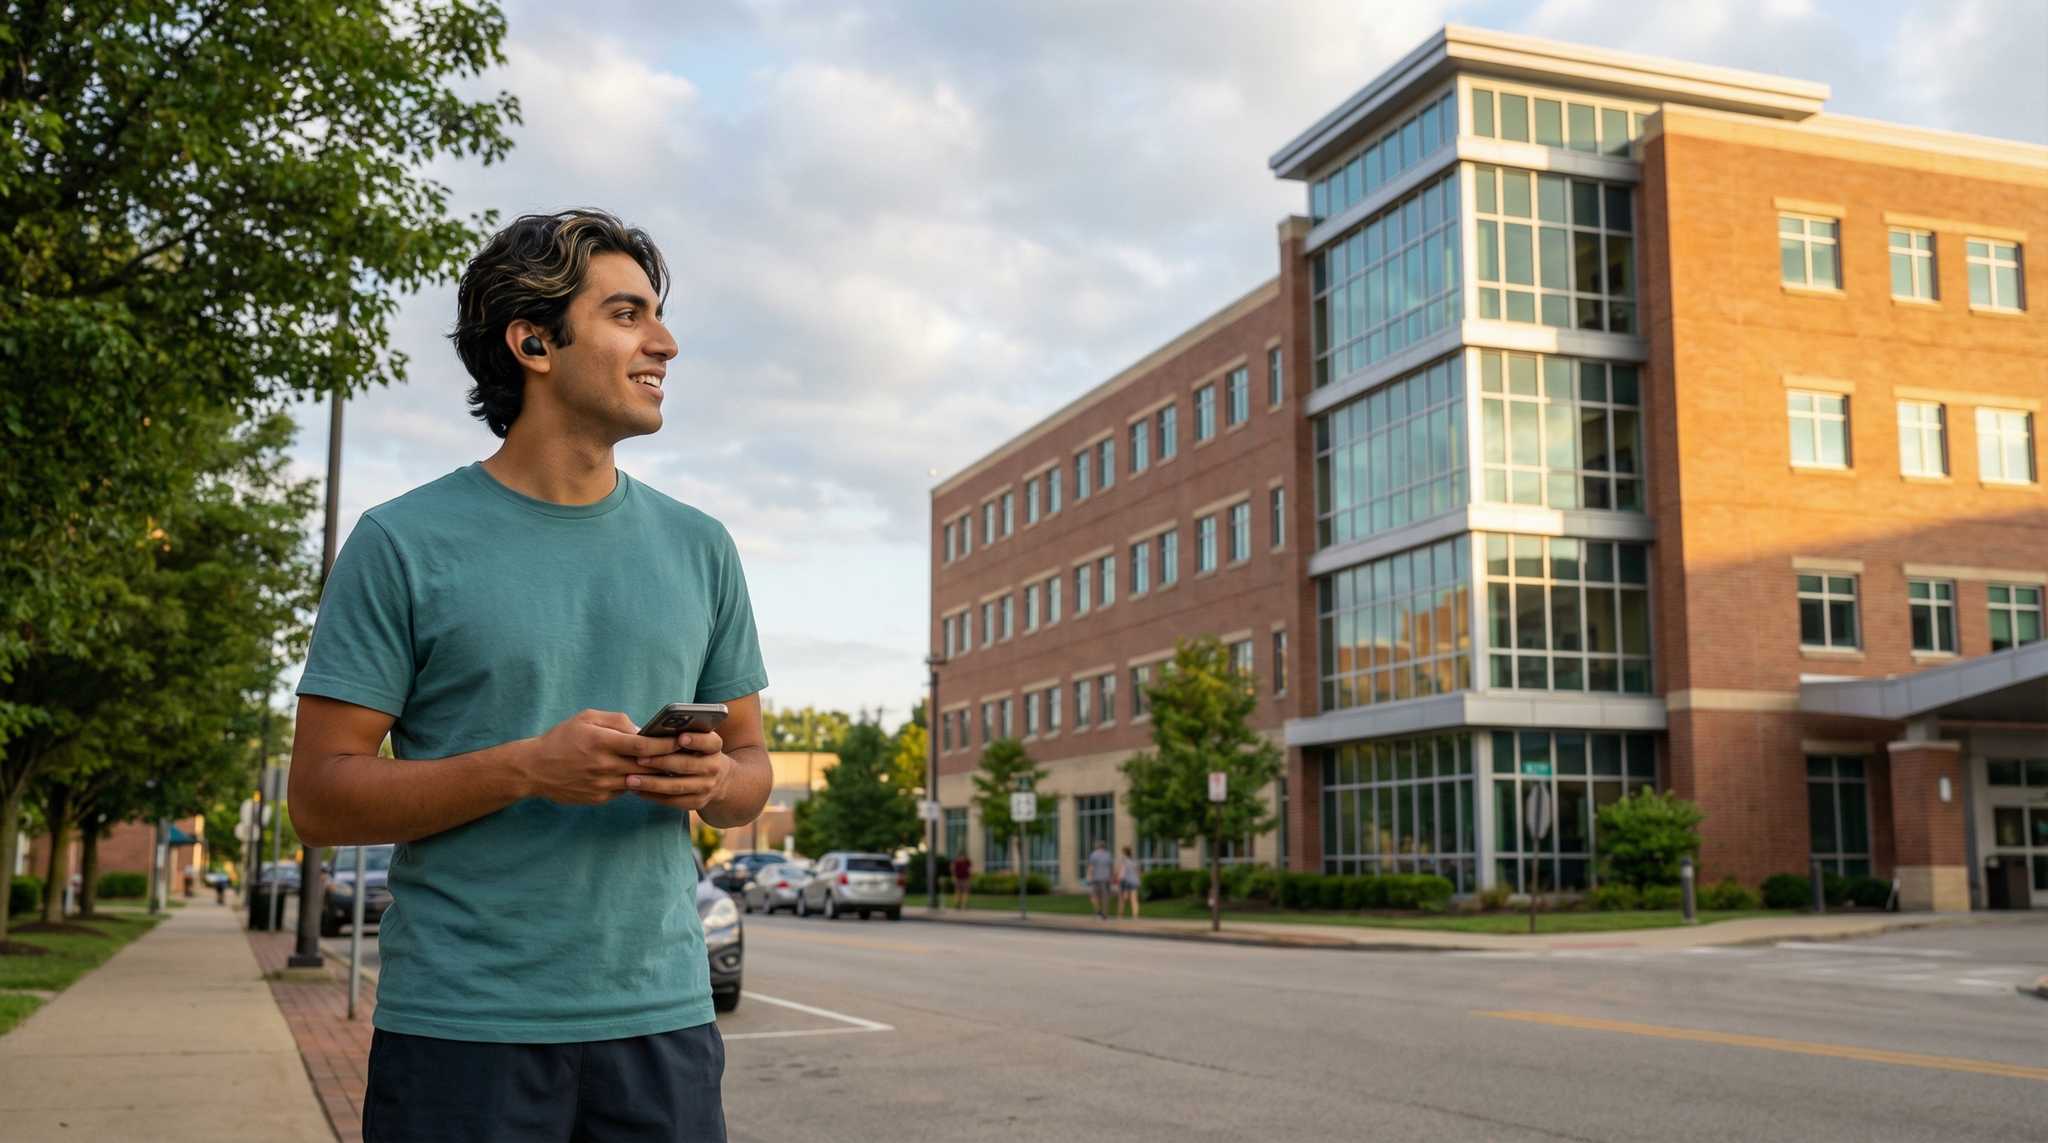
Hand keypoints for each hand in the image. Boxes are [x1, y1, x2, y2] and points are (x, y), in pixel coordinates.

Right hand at [518, 710, 684, 805]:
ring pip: (638, 781)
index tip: (681, 740)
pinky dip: (635, 782)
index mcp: (602, 742)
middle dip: (667, 761)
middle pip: (646, 766)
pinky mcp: (599, 798)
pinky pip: (625, 789)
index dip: (666, 744)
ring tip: (670, 766)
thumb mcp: (587, 718)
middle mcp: (604, 766)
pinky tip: (643, 775)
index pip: (643, 746)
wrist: (533, 769)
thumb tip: (643, 730)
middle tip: (684, 755)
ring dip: (654, 775)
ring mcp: (602, 785)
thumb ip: (617, 721)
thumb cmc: (562, 738)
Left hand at [624, 728, 735, 811]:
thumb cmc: (696, 752)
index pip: (709, 742)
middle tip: (638, 759)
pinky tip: (637, 791)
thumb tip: (652, 733)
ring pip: (677, 786)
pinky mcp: (697, 803)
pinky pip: (673, 801)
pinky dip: (653, 796)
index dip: (696, 740)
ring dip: (652, 783)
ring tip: (630, 779)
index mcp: (714, 748)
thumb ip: (682, 734)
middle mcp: (714, 767)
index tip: (680, 738)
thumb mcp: (697, 741)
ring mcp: (706, 787)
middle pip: (687, 764)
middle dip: (661, 762)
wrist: (718, 780)